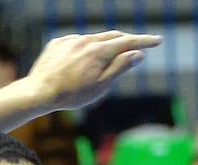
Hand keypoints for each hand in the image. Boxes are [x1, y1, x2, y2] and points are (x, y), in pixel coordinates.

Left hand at [24, 31, 161, 111]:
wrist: (39, 92)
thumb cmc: (72, 94)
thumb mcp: (101, 85)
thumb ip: (120, 67)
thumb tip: (138, 53)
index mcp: (99, 51)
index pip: (128, 42)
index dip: (145, 41)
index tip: (158, 40)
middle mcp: (85, 40)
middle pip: (112, 36)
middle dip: (127, 40)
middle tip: (138, 46)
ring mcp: (70, 40)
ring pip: (93, 39)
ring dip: (104, 46)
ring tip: (106, 60)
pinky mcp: (58, 43)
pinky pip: (76, 43)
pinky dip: (85, 49)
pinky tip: (80, 62)